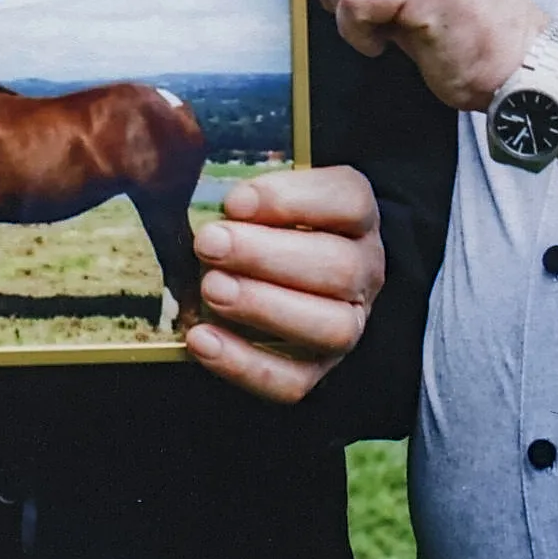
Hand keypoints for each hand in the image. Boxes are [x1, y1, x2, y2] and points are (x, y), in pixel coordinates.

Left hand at [186, 166, 383, 402]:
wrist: (272, 276)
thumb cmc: (261, 223)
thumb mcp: (258, 194)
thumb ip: (239, 188)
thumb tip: (194, 178)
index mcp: (355, 215)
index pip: (349, 200)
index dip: (292, 200)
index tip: (234, 202)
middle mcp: (363, 270)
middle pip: (338, 266)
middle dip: (266, 256)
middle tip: (208, 244)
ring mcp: (347, 323)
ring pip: (330, 326)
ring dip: (264, 307)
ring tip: (211, 288)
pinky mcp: (318, 368)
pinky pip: (294, 380)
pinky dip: (245, 364)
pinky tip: (202, 339)